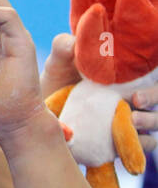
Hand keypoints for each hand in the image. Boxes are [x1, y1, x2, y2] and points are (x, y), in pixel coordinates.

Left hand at [40, 32, 156, 152]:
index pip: (149, 70)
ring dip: (150, 120)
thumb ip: (63, 49)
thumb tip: (73, 43)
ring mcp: (132, 117)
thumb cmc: (56, 83)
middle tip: (137, 99)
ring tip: (132, 121)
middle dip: (153, 96)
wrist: (42, 116)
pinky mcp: (124, 139)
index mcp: (124, 73)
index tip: (141, 77)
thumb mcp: (58, 64)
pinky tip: (129, 143)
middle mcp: (134, 94)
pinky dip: (141, 144)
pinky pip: (144, 143)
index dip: (152, 74)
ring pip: (156, 119)